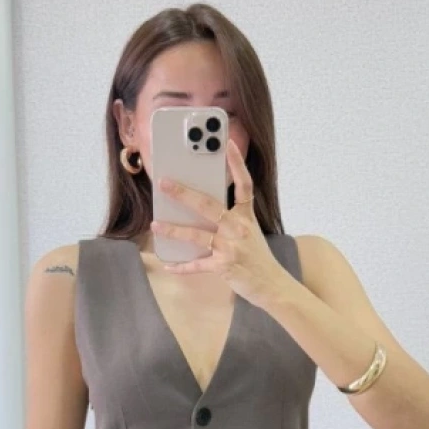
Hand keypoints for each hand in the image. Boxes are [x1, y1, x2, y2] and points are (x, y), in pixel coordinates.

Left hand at [149, 140, 287, 307]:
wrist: (272, 285)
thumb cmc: (258, 258)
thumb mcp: (250, 232)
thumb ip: (230, 219)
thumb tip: (198, 209)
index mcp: (247, 216)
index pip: (244, 184)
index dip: (237, 163)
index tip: (227, 143)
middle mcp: (239, 228)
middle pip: (208, 205)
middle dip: (183, 193)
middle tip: (163, 182)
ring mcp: (231, 247)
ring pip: (197, 235)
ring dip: (173, 230)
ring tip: (156, 224)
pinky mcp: (224, 266)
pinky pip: (197, 265)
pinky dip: (181, 267)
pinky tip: (167, 265)